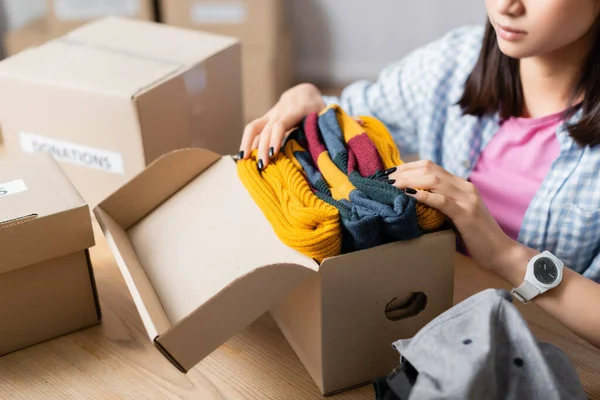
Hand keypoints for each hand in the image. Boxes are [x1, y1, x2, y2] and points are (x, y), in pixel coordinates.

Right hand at [239, 83, 325, 168]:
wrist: (304, 93)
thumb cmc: (318, 108)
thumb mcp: (326, 114)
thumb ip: (328, 125)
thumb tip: (335, 138)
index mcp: (296, 109)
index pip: (282, 123)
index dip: (276, 137)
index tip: (274, 153)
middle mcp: (280, 111)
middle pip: (267, 129)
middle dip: (262, 148)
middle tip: (262, 166)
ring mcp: (270, 115)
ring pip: (254, 127)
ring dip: (247, 144)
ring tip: (243, 161)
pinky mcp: (265, 120)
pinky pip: (253, 130)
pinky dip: (247, 143)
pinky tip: (243, 158)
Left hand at [385, 160, 516, 269]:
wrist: (501, 252)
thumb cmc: (476, 237)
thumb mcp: (456, 215)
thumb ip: (441, 204)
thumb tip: (414, 202)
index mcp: (462, 185)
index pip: (431, 166)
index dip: (408, 167)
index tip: (390, 174)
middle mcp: (464, 187)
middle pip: (429, 169)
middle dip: (404, 172)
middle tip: (384, 179)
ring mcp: (466, 199)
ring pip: (433, 180)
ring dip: (409, 181)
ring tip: (391, 186)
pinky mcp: (466, 214)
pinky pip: (442, 200)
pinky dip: (423, 195)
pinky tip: (408, 195)